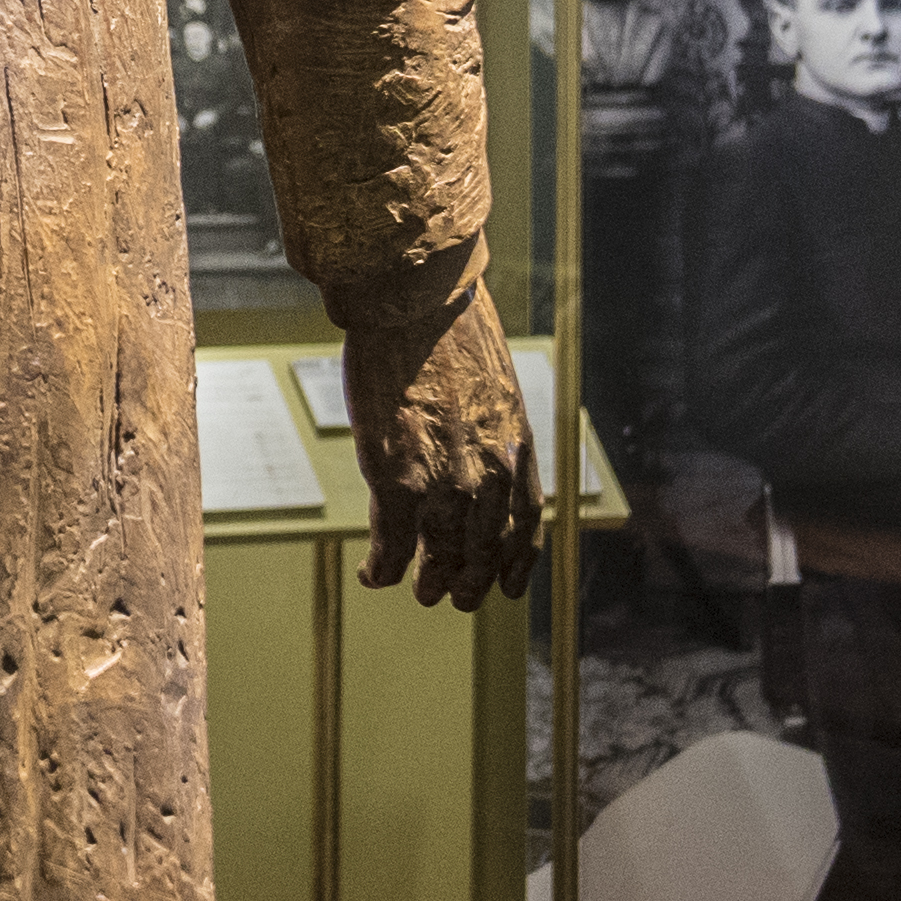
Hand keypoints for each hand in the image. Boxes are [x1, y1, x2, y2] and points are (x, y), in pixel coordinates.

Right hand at [337, 276, 540, 612]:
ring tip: (417, 591)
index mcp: (515, 447)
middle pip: (485, 551)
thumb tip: (476, 447)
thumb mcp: (492, 386)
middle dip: (469, 582)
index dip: (517, 563)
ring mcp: (445, 481)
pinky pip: (394, 545)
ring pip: (442, 557)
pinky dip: (383, 567)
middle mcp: (489, 474)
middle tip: (452, 597)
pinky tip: (373, 573)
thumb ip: (490, 429)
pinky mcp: (400, 480)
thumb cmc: (447, 330)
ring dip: (428, 581)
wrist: (417, 303)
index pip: (526, 523)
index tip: (510, 586)